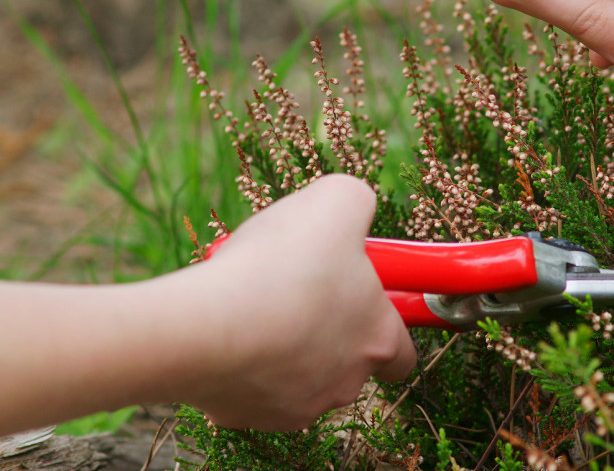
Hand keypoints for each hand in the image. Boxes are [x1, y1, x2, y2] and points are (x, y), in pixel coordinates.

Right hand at [0, 175, 414, 434]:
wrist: (204, 324)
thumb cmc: (282, 264)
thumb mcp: (338, 201)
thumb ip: (359, 204)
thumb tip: (355, 210)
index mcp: (379, 340)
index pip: (404, 352)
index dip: (386, 321)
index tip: (362, 294)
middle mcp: (345, 384)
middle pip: (346, 361)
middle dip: (326, 328)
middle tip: (298, 288)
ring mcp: (294, 407)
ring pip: (296, 376)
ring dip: (282, 345)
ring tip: (255, 303)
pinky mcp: (243, 416)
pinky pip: (247, 387)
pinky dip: (239, 361)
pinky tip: (224, 329)